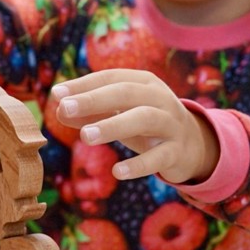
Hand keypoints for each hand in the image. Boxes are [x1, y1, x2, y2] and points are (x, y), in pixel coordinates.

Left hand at [51, 69, 218, 183]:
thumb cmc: (145, 124)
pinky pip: (159, 157)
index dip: (83, 85)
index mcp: (143, 82)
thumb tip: (58, 109)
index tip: (57, 94)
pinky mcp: (178, 151)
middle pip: (126, 92)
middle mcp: (159, 98)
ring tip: (84, 136)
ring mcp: (171, 124)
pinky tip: (117, 171)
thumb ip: (90, 111)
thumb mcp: (119, 113)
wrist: (193, 145)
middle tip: (65, 109)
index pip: (110, 77)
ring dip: (113, 125)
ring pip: (144, 119)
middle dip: (93, 99)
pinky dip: (139, 164)